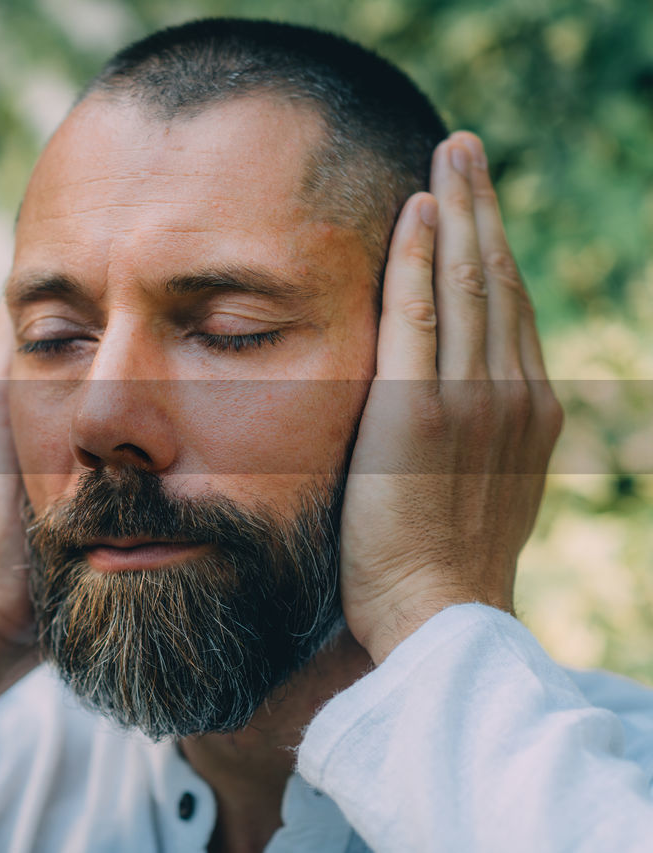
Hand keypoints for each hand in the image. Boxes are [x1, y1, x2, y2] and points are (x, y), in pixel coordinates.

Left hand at [339, 132, 563, 664]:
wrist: (435, 614)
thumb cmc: (439, 562)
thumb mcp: (478, 487)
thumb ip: (471, 435)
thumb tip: (446, 409)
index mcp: (528, 409)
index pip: (510, 310)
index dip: (492, 250)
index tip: (474, 205)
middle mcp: (513, 392)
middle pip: (500, 278)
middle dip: (482, 207)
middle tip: (466, 148)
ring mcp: (472, 398)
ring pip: (470, 282)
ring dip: (457, 210)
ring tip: (449, 155)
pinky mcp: (420, 409)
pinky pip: (421, 314)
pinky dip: (419, 259)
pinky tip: (415, 211)